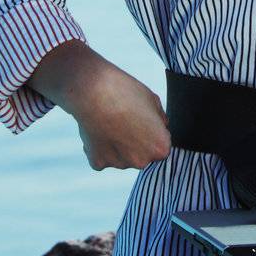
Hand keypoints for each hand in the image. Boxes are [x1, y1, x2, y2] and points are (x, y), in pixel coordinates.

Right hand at [30, 41, 172, 170]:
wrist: (94, 91)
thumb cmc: (126, 92)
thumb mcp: (153, 100)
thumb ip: (160, 119)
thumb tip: (161, 127)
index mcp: (160, 147)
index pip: (160, 145)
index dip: (152, 131)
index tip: (142, 119)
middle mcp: (142, 161)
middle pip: (142, 154)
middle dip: (136, 142)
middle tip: (126, 120)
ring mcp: (119, 164)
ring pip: (122, 157)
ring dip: (119, 145)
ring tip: (111, 122)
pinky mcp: (98, 163)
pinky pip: (104, 157)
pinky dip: (102, 147)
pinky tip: (99, 129)